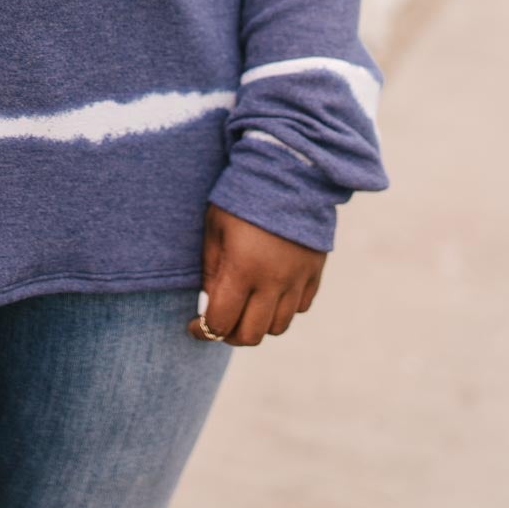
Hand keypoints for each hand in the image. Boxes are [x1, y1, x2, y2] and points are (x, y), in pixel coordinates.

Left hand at [187, 204, 325, 344]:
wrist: (288, 172)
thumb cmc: (241, 197)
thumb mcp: (214, 228)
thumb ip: (211, 270)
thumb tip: (210, 303)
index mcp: (243, 269)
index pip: (221, 322)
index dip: (203, 331)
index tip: (193, 327)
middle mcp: (273, 281)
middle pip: (252, 335)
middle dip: (230, 334)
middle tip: (219, 323)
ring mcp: (298, 279)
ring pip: (278, 327)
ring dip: (258, 324)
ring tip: (244, 308)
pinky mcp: (315, 272)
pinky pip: (300, 307)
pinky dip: (283, 308)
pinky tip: (269, 292)